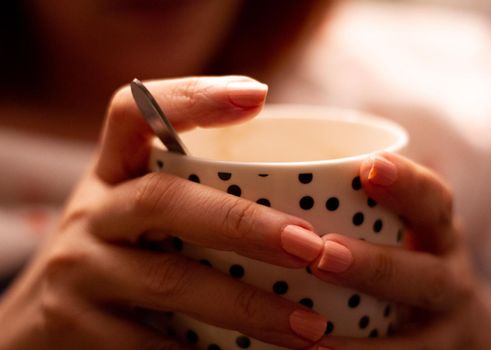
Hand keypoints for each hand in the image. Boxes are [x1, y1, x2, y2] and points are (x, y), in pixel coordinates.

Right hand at [0, 76, 328, 349]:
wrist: (41, 322)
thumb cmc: (120, 258)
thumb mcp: (142, 217)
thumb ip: (196, 199)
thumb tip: (302, 206)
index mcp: (113, 174)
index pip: (135, 113)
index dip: (192, 97)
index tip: (257, 95)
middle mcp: (93, 213)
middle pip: (164, 200)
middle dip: (245, 224)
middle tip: (311, 247)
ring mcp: (80, 270)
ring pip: (169, 281)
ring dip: (246, 305)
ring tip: (308, 326)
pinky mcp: (74, 327)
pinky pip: (152, 344)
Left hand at [308, 153, 490, 349]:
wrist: (458, 321)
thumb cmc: (410, 255)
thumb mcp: (405, 224)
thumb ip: (365, 204)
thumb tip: (282, 175)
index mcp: (439, 233)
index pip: (433, 201)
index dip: (407, 182)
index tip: (370, 165)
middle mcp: (447, 279)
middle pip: (424, 275)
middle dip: (375, 265)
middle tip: (325, 254)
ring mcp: (440, 328)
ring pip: (413, 339)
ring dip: (363, 341)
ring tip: (313, 333)